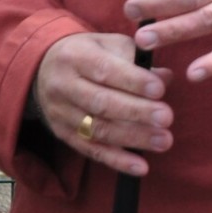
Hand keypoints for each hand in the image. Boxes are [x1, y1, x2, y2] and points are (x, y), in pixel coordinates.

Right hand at [31, 34, 173, 176]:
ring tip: (164, 141)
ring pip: (97, 129)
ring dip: (133, 138)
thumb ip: (138, 59)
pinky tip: (141, 167)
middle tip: (167, 118)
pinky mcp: (62, 134)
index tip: (160, 90)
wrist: (44, 67)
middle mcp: (63, 85)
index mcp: (76, 56)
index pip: (105, 70)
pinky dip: (117, 161)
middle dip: (136, 112)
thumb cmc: (91, 53)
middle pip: (101, 103)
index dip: (133, 81)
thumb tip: (166, 78)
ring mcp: (60, 113)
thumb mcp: (111, 45)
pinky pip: (91, 150)